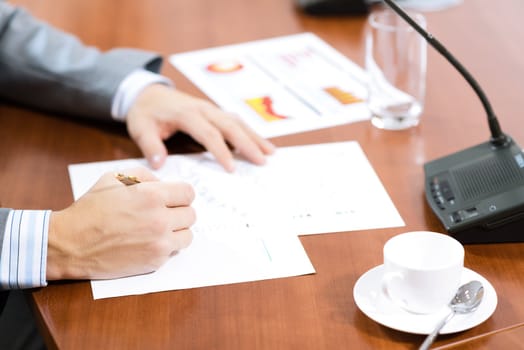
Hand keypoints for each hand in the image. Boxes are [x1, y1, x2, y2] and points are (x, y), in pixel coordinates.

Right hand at [46, 167, 194, 279]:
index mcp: (152, 195)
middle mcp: (160, 219)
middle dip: (178, 212)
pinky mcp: (155, 261)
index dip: (180, 194)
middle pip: (191, 214)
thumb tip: (163, 183)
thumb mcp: (114, 178)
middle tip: (162, 214)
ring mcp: (159, 242)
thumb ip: (144, 175)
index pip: (188, 193)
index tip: (172, 198)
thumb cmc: (91, 208)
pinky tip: (149, 242)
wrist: (71, 243)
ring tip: (158, 229)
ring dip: (176, 231)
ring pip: (188, 234)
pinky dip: (166, 246)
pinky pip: (174, 251)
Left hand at [126, 84, 274, 171]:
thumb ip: (150, 146)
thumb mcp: (140, 128)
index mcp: (187, 114)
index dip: (222, 152)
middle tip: (262, 161)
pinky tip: (259, 143)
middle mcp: (203, 109)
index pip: (209, 134)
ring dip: (254, 137)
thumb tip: (160, 165)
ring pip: (237, 122)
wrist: (146, 92)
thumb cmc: (144, 112)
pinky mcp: (213, 112)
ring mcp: (210, 109)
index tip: (231, 169)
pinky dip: (249, 132)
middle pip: (231, 126)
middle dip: (248, 144)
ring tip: (270, 152)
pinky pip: (234, 121)